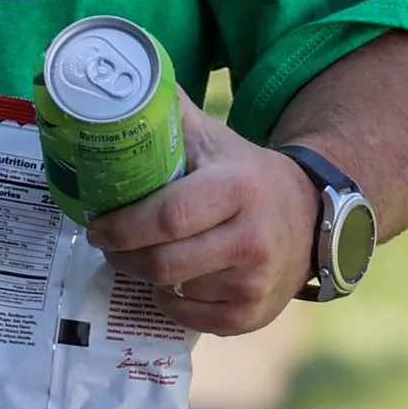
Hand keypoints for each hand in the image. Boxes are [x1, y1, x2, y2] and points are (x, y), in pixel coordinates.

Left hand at [85, 98, 321, 337]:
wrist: (309, 213)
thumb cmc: (244, 173)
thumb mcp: (214, 138)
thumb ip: (169, 114)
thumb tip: (117, 88)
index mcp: (238, 189)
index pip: (167, 217)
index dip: (123, 227)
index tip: (98, 226)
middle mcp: (252, 239)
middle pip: (164, 263)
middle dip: (124, 257)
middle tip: (109, 246)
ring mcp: (255, 282)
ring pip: (175, 291)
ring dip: (146, 278)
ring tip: (140, 258)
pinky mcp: (254, 314)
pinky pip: (192, 320)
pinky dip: (171, 303)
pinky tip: (171, 284)